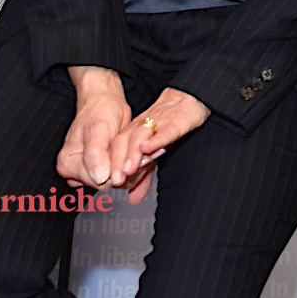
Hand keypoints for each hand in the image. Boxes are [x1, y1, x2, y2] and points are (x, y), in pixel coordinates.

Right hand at [57, 65, 134, 189]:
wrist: (105, 101)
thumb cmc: (100, 110)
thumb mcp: (98, 128)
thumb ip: (96, 154)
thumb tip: (100, 177)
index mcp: (68, 163)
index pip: (99, 182)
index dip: (117, 169)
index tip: (126, 154)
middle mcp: (74, 172)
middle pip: (107, 184)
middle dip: (123, 168)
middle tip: (130, 149)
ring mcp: (87, 173)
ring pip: (115, 182)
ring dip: (127, 168)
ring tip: (128, 148)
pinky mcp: (99, 171)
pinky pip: (118, 177)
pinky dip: (128, 168)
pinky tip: (129, 154)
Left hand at [120, 87, 210, 204]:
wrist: (190, 98)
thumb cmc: (170, 125)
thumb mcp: (154, 153)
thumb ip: (144, 176)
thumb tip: (133, 199)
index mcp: (135, 134)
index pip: (118, 150)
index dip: (111, 166)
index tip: (106, 184)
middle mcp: (143, 128)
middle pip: (125, 143)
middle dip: (118, 163)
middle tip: (115, 181)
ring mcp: (159, 123)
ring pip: (141, 136)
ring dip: (133, 153)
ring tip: (128, 170)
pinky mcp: (177, 120)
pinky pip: (164, 129)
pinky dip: (156, 139)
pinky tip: (149, 148)